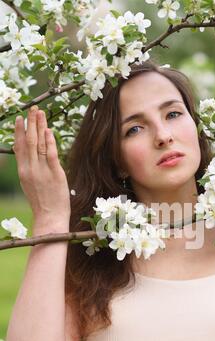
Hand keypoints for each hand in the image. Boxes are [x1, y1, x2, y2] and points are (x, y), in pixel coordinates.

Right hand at [13, 105, 70, 221]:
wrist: (50, 217)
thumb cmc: (42, 201)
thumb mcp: (29, 183)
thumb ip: (28, 167)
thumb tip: (24, 151)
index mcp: (23, 171)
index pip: (19, 147)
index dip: (19, 131)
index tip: (20, 118)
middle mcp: (30, 169)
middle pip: (29, 141)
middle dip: (30, 123)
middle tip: (32, 108)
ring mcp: (42, 171)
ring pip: (39, 144)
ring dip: (40, 127)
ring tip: (40, 113)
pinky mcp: (55, 174)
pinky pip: (51, 154)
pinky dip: (49, 141)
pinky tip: (49, 130)